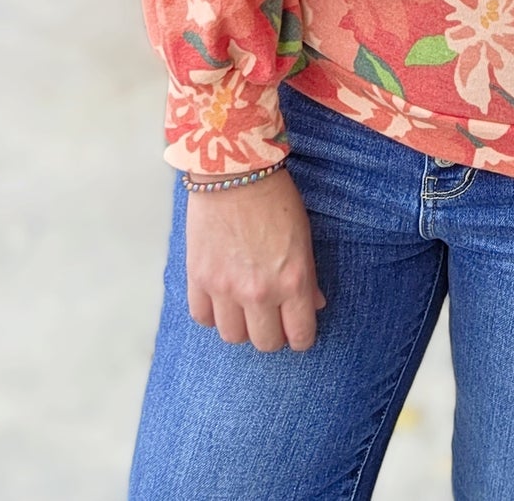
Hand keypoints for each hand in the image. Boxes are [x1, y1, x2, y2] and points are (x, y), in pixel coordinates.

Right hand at [185, 166, 326, 351]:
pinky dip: (212, 313)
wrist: (234, 171)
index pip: (299, 336)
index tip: (297, 331)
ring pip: (232, 337)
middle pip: (265, 343)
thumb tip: (315, 305)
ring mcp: (225, 288)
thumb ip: (308, 276)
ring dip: (240, 325)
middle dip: (271, 333)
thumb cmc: (275, 198)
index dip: (300, 337)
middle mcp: (259, 292)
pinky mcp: (198, 278)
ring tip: (244, 307)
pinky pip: (202, 318)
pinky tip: (220, 298)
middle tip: (272, 317)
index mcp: (292, 281)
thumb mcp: (303, 236)